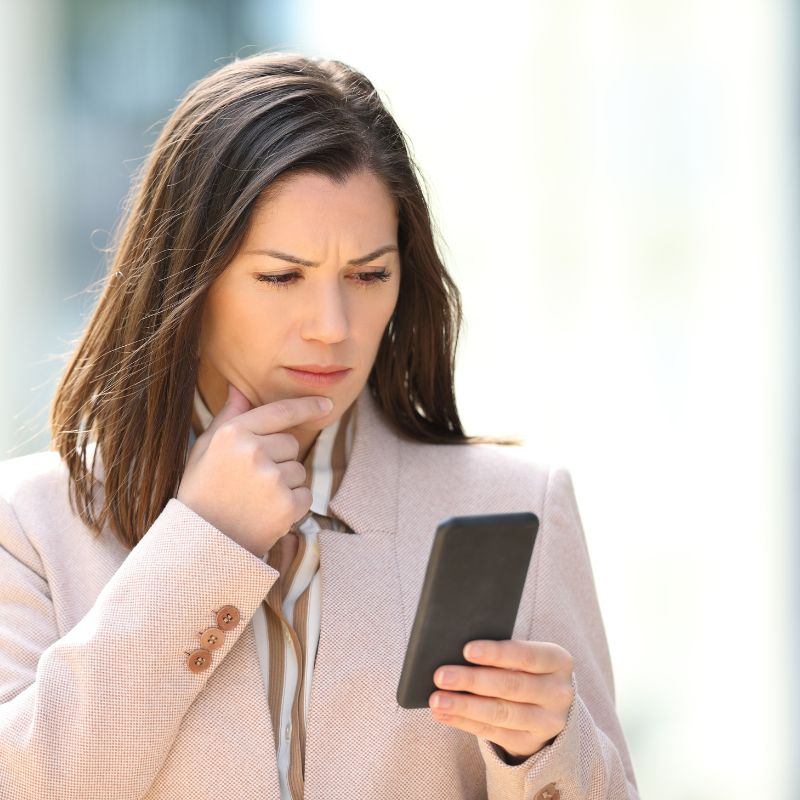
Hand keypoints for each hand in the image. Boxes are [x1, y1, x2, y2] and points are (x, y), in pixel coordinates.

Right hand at [176, 382, 333, 557]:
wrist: (200, 545)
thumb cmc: (201, 493)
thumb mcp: (204, 450)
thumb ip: (227, 417)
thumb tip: (239, 388)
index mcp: (232, 433)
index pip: (280, 412)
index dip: (307, 406)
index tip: (326, 403)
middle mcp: (253, 450)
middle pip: (291, 443)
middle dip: (280, 458)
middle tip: (252, 482)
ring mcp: (271, 478)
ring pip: (299, 470)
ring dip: (285, 484)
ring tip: (256, 500)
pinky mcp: (286, 504)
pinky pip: (305, 495)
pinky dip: (292, 505)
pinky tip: (267, 514)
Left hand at [428, 639, 574, 760]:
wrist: (546, 705)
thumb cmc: (525, 669)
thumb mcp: (524, 656)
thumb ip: (500, 653)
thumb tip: (456, 652)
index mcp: (558, 661)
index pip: (526, 655)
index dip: (496, 653)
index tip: (467, 650)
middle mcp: (559, 693)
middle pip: (511, 686)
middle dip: (472, 680)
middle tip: (441, 676)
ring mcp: (548, 722)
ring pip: (501, 713)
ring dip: (464, 706)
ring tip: (437, 700)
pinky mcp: (531, 743)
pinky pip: (493, 733)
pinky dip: (465, 723)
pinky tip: (444, 715)